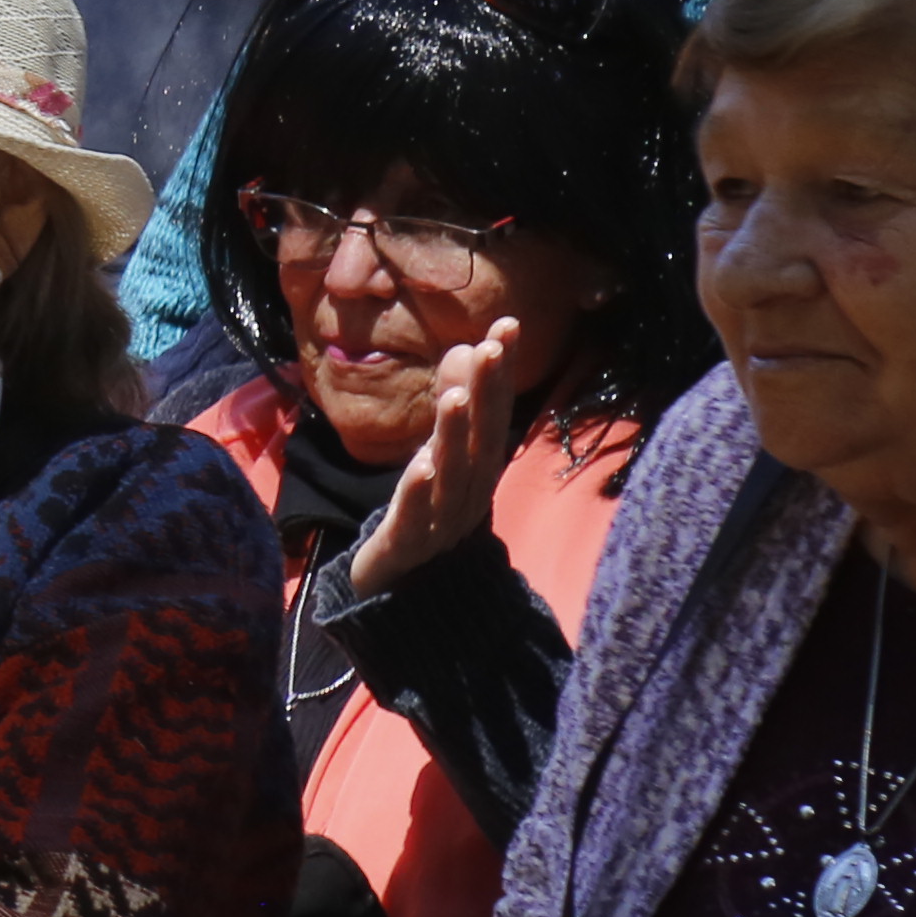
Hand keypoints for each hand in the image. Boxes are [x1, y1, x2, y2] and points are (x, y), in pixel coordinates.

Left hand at [348, 317, 525, 598]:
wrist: (411, 591)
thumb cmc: (432, 510)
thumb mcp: (443, 452)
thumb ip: (455, 404)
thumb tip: (465, 345)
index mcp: (478, 466)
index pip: (493, 412)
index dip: (501, 371)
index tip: (507, 325)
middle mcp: (469, 490)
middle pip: (480, 439)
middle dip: (486, 392)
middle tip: (490, 346)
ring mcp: (442, 519)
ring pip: (451, 474)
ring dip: (454, 435)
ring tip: (453, 397)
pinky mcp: (408, 543)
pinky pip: (417, 516)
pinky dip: (422, 491)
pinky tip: (421, 466)